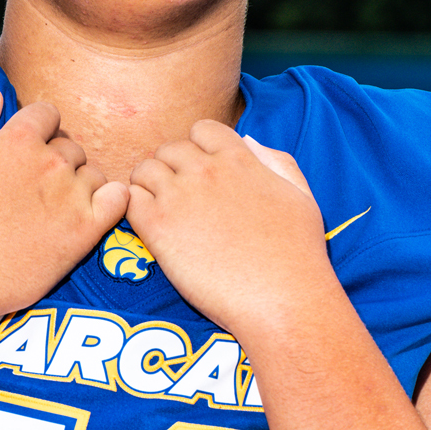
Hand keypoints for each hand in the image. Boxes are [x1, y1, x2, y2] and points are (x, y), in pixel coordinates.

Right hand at [0, 87, 129, 331]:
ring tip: (52, 212)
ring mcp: (71, 196)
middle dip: (55, 163)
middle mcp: (50, 162)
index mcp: (17, 139)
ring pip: (94, 174)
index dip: (37, 132)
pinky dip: (112, 201)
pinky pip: (119, 200)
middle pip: (71, 147)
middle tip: (32, 193)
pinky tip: (91, 214)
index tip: (25, 155)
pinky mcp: (85, 231)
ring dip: (79, 186)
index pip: (48, 114)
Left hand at [127, 122, 327, 339]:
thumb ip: (275, 161)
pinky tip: (153, 232)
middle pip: (168, 150)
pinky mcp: (158, 228)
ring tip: (162, 214)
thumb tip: (248, 141)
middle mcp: (205, 171)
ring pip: (143, 171)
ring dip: (148, 188)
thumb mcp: (300, 194)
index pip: (201, 130)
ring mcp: (178, 197)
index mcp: (238, 158)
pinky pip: (130, 201)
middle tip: (179, 201)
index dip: (198, 150)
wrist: (282, 299)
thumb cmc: (297, 254)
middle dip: (171, 170)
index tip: (202, 175)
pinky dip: (135, 211)